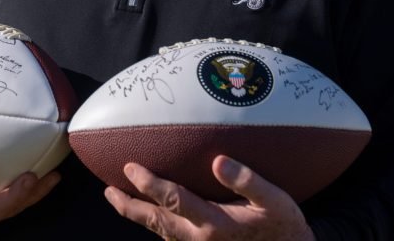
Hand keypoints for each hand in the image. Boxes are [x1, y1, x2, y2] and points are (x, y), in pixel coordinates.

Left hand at [104, 156, 314, 240]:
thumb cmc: (285, 227)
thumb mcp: (276, 200)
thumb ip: (247, 180)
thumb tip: (217, 161)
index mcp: (215, 223)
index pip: (172, 199)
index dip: (148, 183)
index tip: (130, 167)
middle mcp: (200, 239)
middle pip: (154, 221)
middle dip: (128, 205)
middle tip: (108, 190)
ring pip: (159, 232)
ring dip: (137, 216)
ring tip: (118, 199)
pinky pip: (171, 238)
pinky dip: (155, 225)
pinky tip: (151, 215)